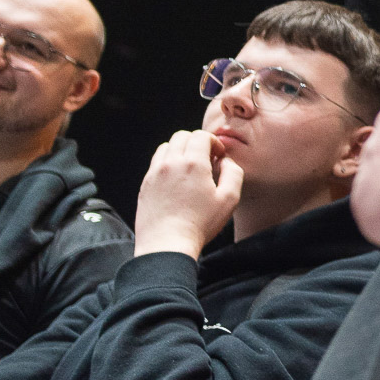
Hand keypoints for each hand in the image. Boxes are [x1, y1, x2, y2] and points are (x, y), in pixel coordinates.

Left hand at [133, 131, 243, 258]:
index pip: (201, 135)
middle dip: (197, 142)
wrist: (167, 243)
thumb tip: (226, 161)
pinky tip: (176, 179)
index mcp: (193, 164)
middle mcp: (171, 163)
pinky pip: (156, 162)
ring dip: (180, 150)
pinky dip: (167, 162)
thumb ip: (234, 173)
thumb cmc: (199, 224)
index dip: (213, 141)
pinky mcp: (146, 184)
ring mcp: (155, 173)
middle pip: (182, 136)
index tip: (218, 155)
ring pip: (167, 146)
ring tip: (189, 167)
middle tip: (206, 158)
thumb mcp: (229, 200)